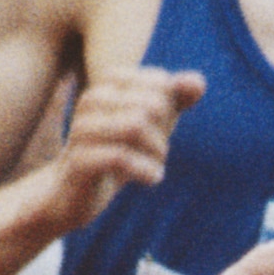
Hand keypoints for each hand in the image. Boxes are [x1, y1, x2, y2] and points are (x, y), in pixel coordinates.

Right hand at [48, 65, 204, 228]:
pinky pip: (121, 157)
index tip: (161, 128)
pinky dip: (146, 170)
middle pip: (150, 104)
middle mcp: (91, 100)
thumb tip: (199, 82)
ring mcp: (81, 130)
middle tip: (160, 151)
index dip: (170, 107)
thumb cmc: (118, 150)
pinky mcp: (79, 161)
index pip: (159, 81)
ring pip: (135, 126)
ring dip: (157, 151)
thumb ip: (175, 99)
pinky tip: (152, 179)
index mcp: (108, 83)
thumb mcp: (151, 123)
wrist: (74, 193)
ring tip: (157, 165)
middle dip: (164, 131)